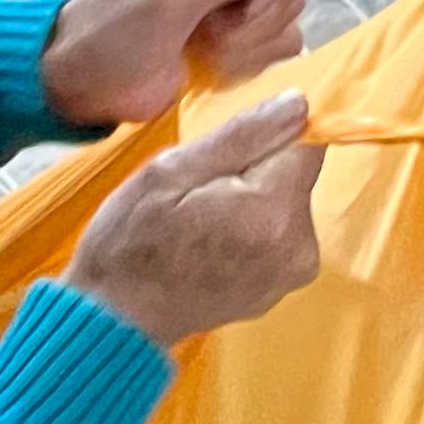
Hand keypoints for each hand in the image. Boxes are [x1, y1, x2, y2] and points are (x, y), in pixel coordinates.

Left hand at [40, 0, 304, 128]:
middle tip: (209, 32)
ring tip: (204, 49)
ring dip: (250, 44)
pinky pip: (277, 45)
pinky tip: (214, 65)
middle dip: (256, 17)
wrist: (85, 84)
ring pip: (287, 16)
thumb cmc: (115, 32)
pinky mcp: (238, 38)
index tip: (236, 7)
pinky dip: (251, 62)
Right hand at [67, 97, 321, 348]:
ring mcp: (293, 274)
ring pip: (284, 203)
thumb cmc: (131, 243)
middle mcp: (300, 247)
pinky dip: (250, 230)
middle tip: (198, 193)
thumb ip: (243, 135)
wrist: (117, 320)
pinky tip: (209, 244)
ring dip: (251, 201)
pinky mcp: (281, 289)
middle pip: (295, 175)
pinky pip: (277, 235)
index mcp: (274, 212)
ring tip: (199, 221)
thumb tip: (298, 104)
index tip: (224, 154)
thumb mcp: (170, 172)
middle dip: (254, 171)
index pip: (306, 142)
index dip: (266, 135)